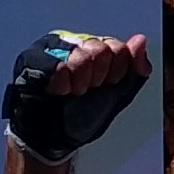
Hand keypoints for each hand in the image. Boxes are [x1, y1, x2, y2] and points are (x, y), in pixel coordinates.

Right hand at [1, 33, 151, 168]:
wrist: (56, 135)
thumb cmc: (85, 113)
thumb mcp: (119, 93)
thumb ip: (135, 68)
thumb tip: (141, 39)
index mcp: (97, 47)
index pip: (117, 48)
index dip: (114, 73)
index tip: (104, 86)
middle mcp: (75, 42)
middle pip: (99, 50)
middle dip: (96, 78)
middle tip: (84, 91)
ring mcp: (52, 47)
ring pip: (79, 57)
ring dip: (79, 83)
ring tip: (70, 92)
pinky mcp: (32, 58)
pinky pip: (57, 66)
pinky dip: (62, 85)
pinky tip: (57, 91)